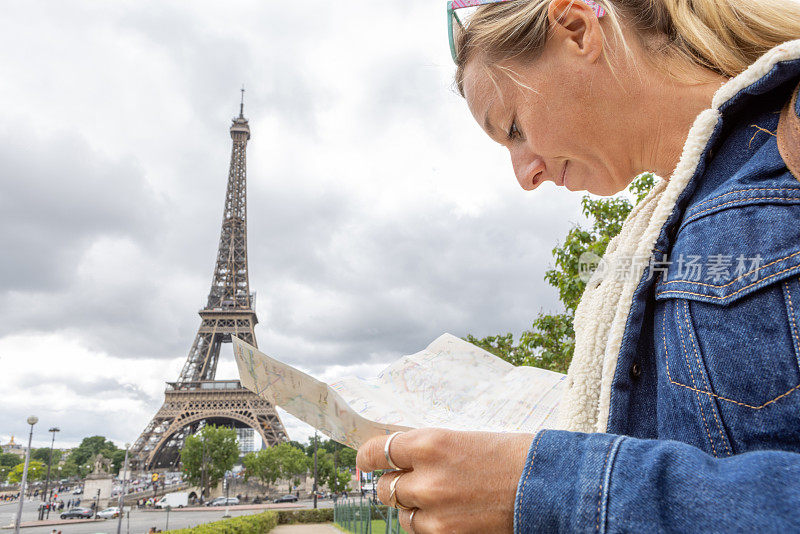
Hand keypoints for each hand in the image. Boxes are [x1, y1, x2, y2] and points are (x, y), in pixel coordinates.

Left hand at [356, 428, 534, 533]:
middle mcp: (427, 478)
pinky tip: (448, 515)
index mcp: (431, 443)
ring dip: (412, 508)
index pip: (379, 451)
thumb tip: (400, 456)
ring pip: (401, 514)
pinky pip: (420, 532)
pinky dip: (428, 525)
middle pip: (385, 487)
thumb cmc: (511, 456)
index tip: (365, 461)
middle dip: (394, 484)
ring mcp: (435, 512)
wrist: (549, 486)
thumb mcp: (463, 439)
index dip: (368, 457)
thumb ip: (429, 449)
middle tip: (410, 481)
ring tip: (439, 499)